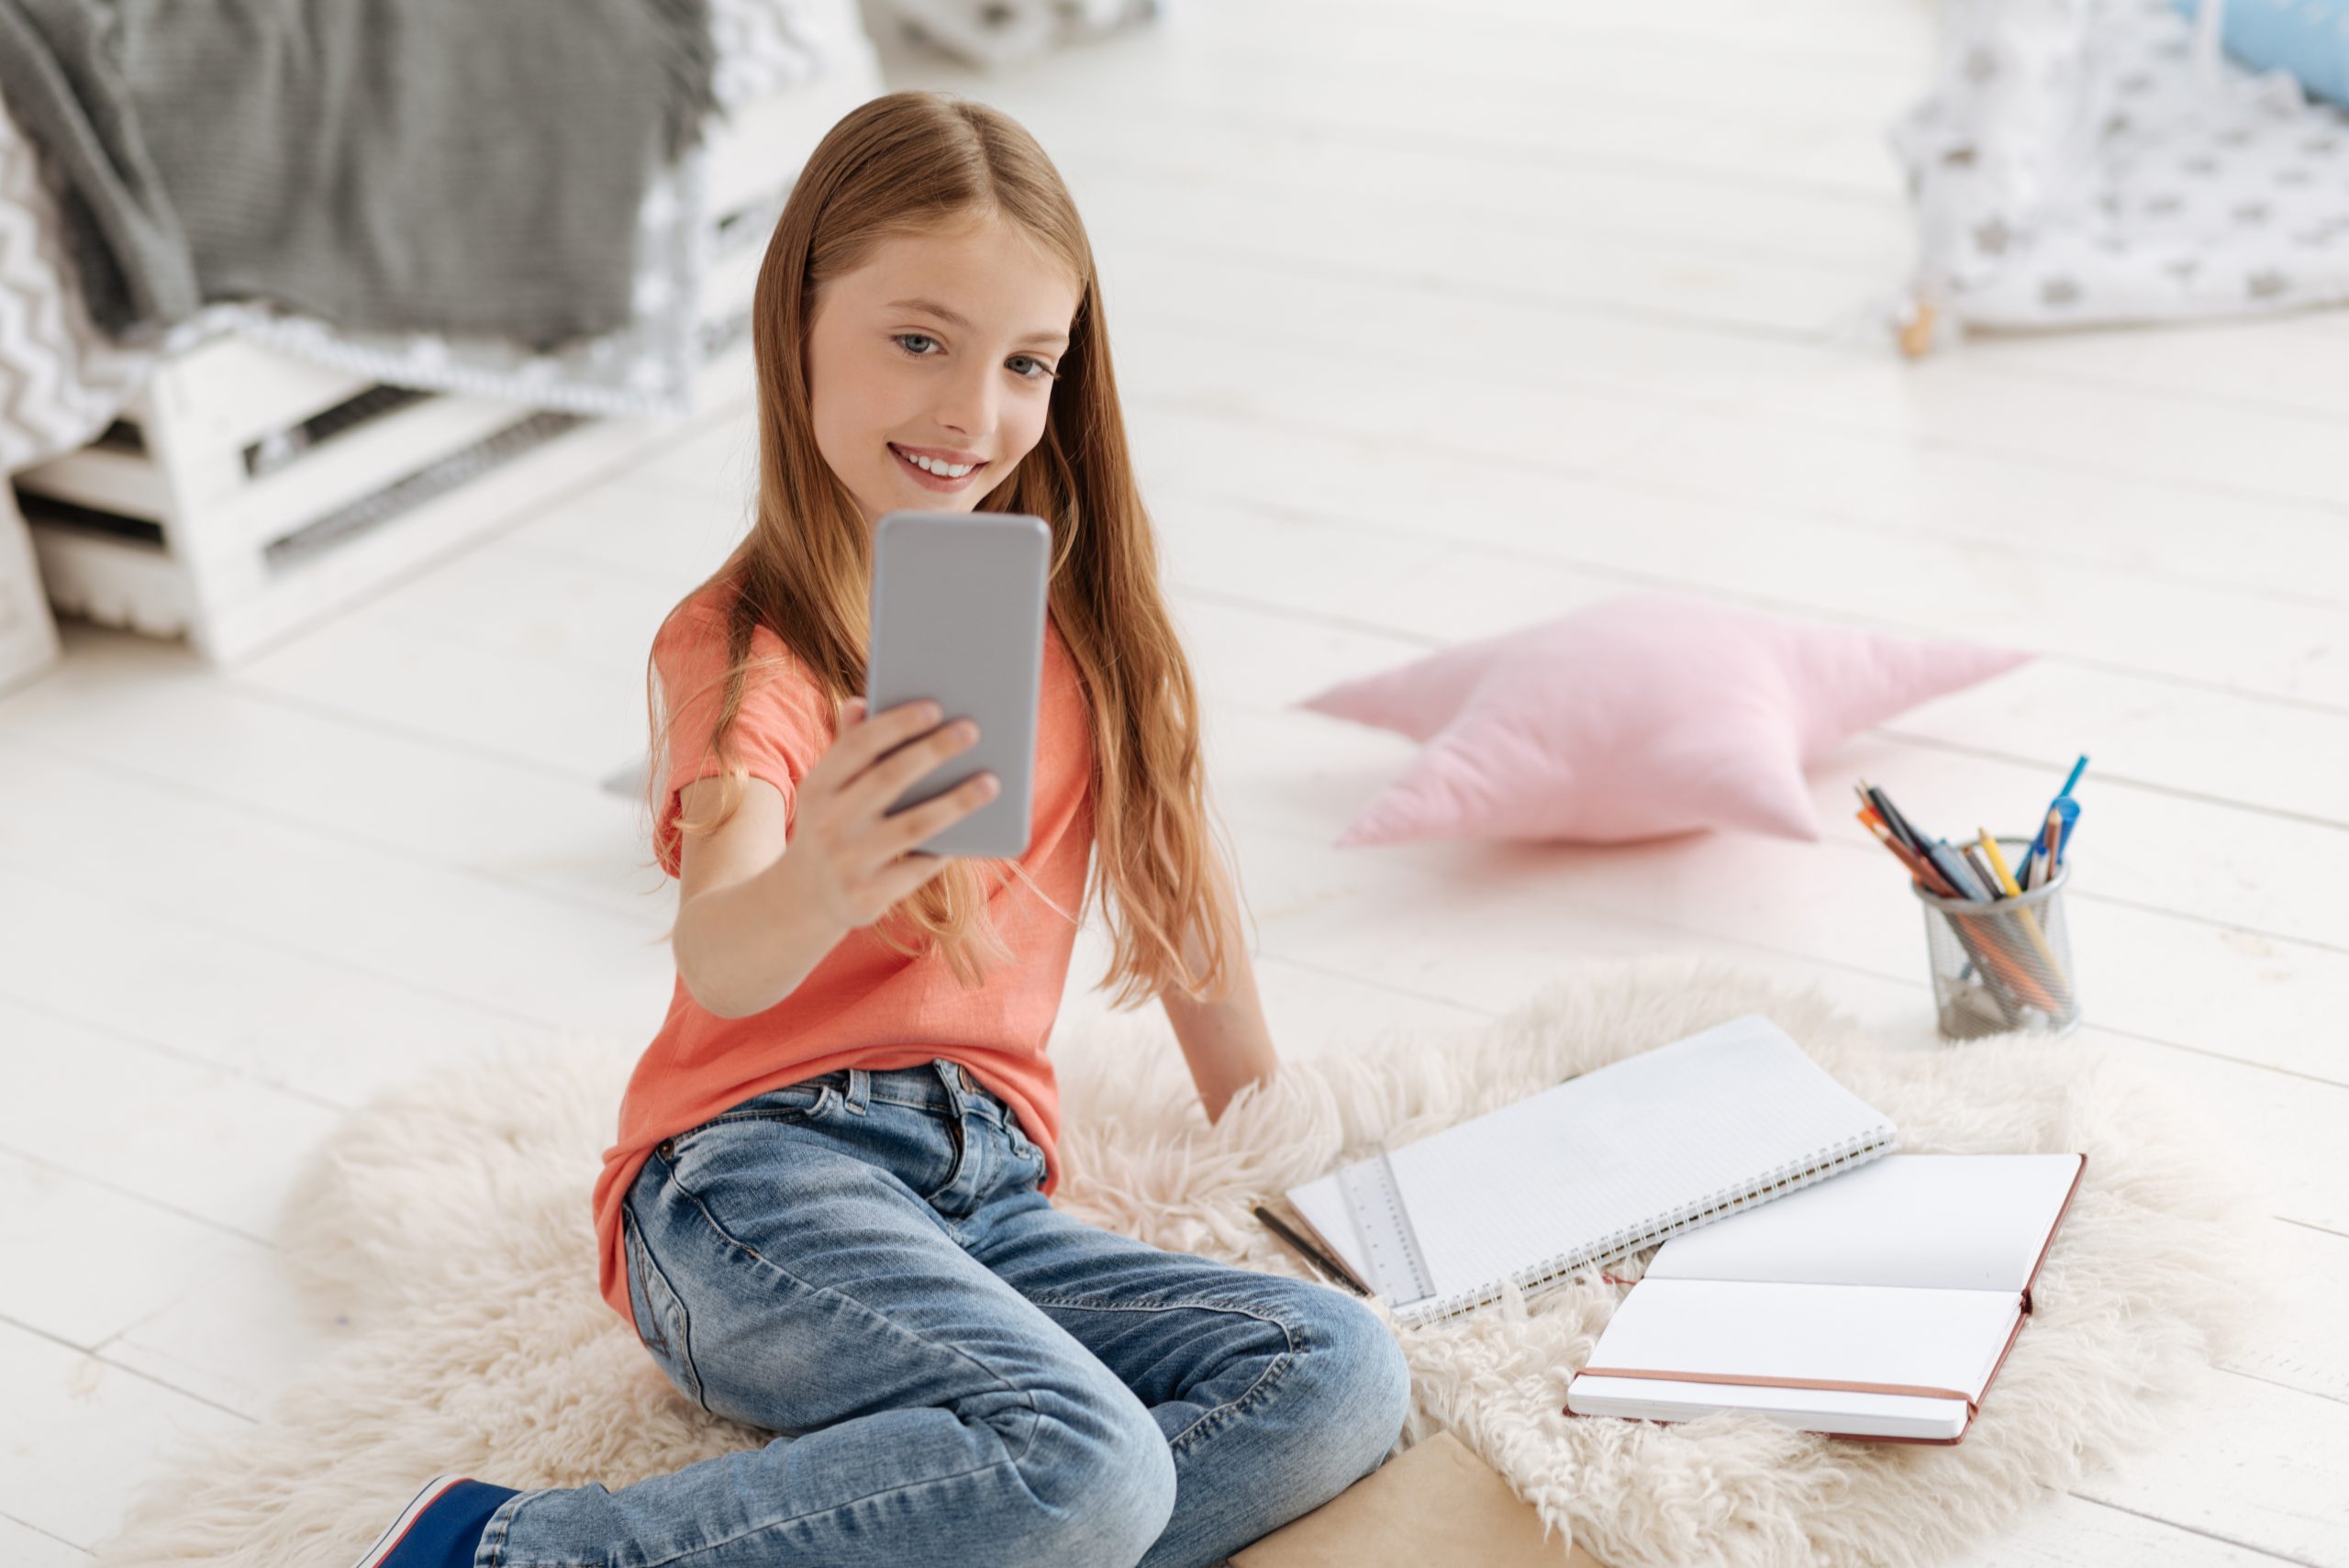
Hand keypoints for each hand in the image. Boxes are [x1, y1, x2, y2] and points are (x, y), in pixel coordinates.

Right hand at [771, 695, 997, 932]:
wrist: (805, 896)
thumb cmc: (833, 824)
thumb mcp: (829, 788)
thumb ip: (849, 746)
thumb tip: (862, 701)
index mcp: (818, 786)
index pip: (858, 746)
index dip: (896, 725)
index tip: (935, 707)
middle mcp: (828, 822)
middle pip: (889, 778)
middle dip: (934, 751)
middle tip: (973, 730)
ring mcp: (847, 862)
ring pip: (914, 825)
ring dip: (957, 801)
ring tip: (991, 782)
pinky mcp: (867, 896)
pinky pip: (918, 867)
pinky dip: (947, 848)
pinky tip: (977, 829)